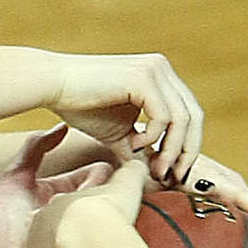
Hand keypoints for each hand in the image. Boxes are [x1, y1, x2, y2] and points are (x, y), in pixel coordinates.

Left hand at [16, 157, 148, 247]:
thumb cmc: (107, 211)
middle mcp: (40, 222)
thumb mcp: (124, 185)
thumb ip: (131, 173)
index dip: (69, 218)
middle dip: (51, 241)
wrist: (87, 233)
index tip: (79, 226)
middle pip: (44, 231)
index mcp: (60, 203)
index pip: (61, 209)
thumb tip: (140, 166)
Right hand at [46, 52, 204, 181]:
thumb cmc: (79, 105)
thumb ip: (140, 152)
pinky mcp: (143, 77)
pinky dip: (152, 137)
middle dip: (186, 152)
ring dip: (170, 150)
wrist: (52, 84)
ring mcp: (155, 71)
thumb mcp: (118, 134)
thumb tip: (158, 178)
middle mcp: (162, 69)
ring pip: (182, 119)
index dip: (187, 147)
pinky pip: (163, 116)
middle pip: (194, 116)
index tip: (174, 175)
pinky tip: (132, 144)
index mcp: (160, 78)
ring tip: (152, 168)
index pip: (189, 115)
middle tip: (172, 177)